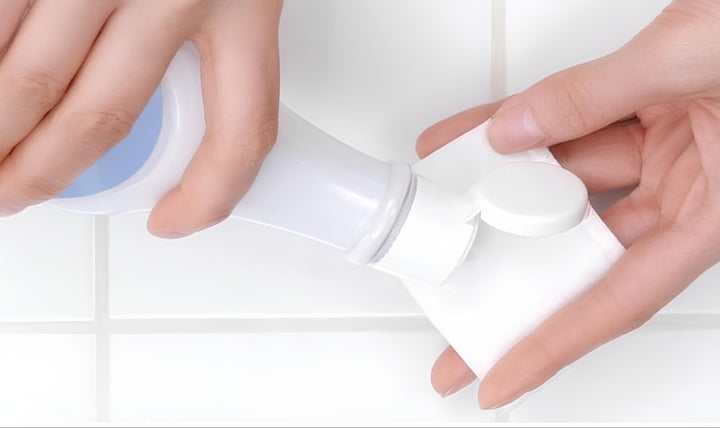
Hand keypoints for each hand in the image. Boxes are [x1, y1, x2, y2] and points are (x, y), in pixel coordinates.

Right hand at [0, 0, 281, 237]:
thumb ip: (215, 41)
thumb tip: (161, 101)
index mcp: (245, 6)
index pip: (242, 133)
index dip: (209, 196)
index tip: (174, 220)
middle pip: (102, 117)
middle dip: (45, 174)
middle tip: (18, 194)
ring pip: (35, 81)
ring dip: (1, 136)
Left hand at [417, 0, 719, 408]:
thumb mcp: (694, 60)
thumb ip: (600, 95)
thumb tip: (517, 130)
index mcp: (715, 212)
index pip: (617, 300)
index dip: (552, 344)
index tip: (499, 377)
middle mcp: (687, 191)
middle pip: (580, 255)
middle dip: (513, 281)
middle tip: (457, 317)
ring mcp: (664, 152)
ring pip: (565, 184)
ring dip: (501, 187)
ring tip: (443, 202)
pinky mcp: (646, 113)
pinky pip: (570, 128)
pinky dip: (521, 129)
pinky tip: (476, 136)